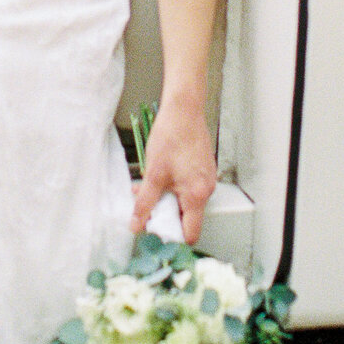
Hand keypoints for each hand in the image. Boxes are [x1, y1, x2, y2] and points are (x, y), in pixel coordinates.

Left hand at [130, 99, 216, 245]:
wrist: (184, 108)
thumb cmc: (171, 135)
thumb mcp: (153, 173)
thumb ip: (145, 203)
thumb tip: (136, 224)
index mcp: (197, 195)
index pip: (190, 233)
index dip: (171, 235)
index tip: (154, 228)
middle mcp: (206, 190)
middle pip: (187, 218)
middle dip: (165, 214)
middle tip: (147, 203)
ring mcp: (207, 179)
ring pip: (186, 202)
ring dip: (168, 199)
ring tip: (150, 184)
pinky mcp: (204, 169)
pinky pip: (189, 188)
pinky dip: (175, 187)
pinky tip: (161, 174)